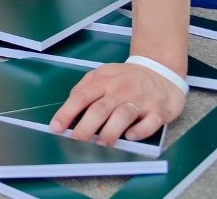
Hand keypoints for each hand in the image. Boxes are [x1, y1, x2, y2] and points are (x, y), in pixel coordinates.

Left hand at [51, 62, 185, 144]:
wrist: (161, 72)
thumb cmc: (125, 78)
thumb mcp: (102, 74)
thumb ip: (85, 88)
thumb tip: (69, 107)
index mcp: (103, 81)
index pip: (81, 97)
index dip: (67, 112)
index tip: (56, 127)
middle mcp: (120, 90)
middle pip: (100, 108)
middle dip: (86, 126)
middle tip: (77, 140)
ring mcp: (140, 100)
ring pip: (123, 115)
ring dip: (110, 131)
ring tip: (101, 143)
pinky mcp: (158, 111)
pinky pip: (150, 123)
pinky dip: (140, 131)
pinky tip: (130, 136)